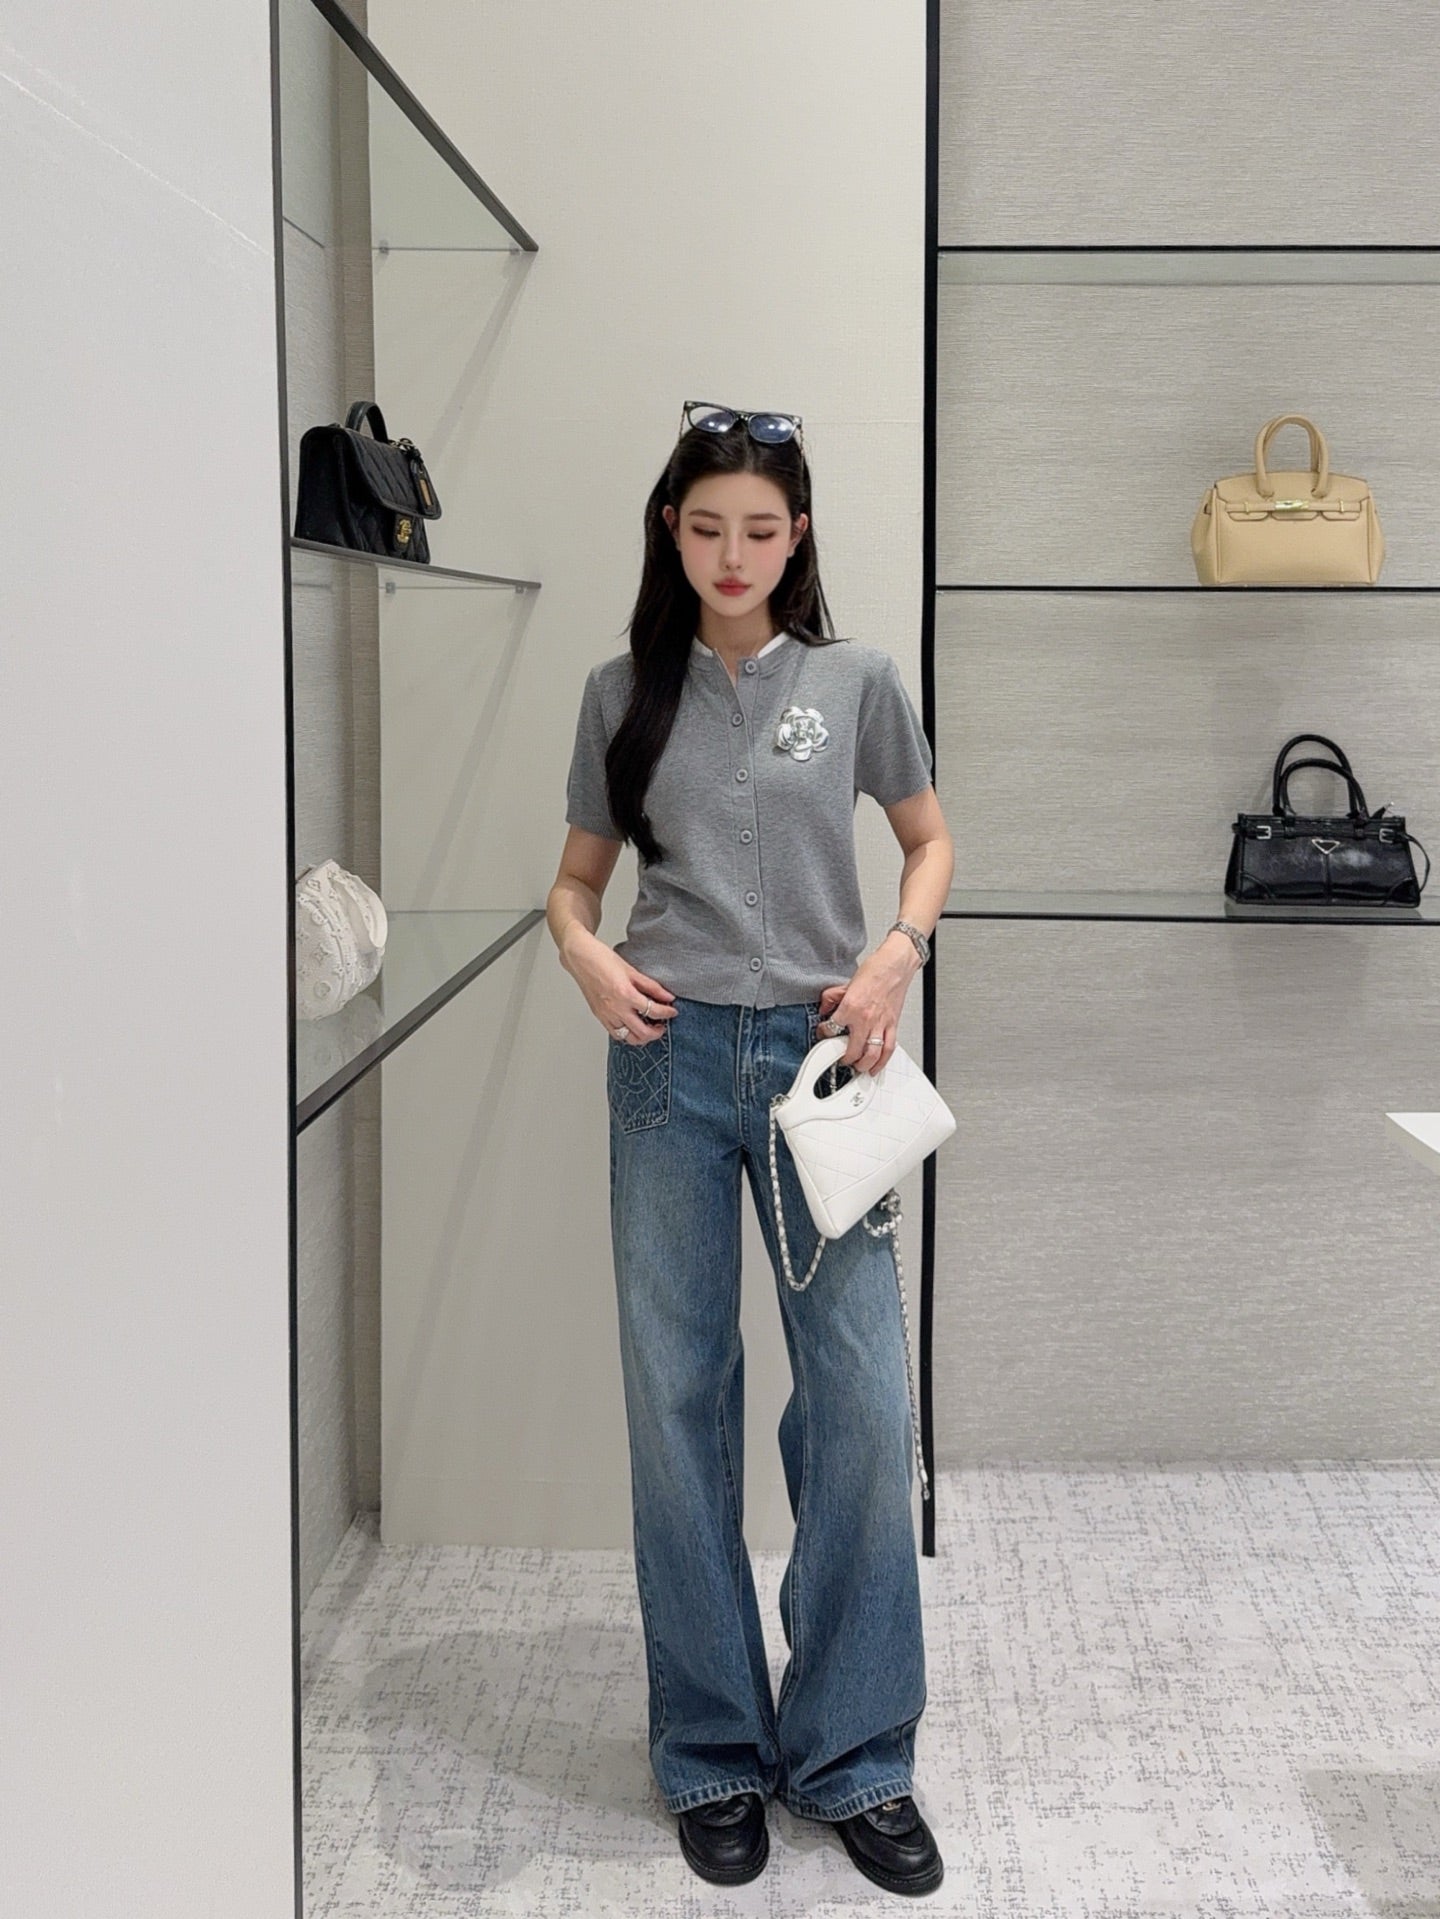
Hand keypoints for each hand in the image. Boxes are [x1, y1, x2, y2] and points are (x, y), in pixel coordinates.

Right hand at [563, 929, 676, 1042]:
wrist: (580, 958)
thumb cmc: (602, 959)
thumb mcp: (632, 970)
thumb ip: (651, 986)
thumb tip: (668, 997)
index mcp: (625, 994)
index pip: (653, 1011)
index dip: (667, 1013)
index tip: (672, 1011)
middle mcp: (615, 1008)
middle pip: (642, 1032)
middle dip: (657, 1032)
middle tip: (663, 1025)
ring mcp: (606, 1015)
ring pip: (629, 1038)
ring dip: (642, 1037)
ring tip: (649, 1027)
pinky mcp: (599, 1016)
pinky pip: (616, 1034)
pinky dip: (627, 1034)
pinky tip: (633, 1026)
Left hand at [815, 935, 918, 1072]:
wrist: (895, 965)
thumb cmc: (875, 970)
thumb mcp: (846, 983)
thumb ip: (832, 998)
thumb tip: (824, 1008)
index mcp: (851, 1007)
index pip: (831, 1028)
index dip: (824, 1033)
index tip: (823, 1034)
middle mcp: (865, 1019)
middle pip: (852, 1050)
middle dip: (844, 1058)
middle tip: (840, 1059)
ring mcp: (880, 1024)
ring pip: (871, 1055)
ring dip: (862, 1065)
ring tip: (856, 1067)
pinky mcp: (892, 1025)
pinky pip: (888, 1049)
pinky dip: (882, 1062)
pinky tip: (876, 1067)